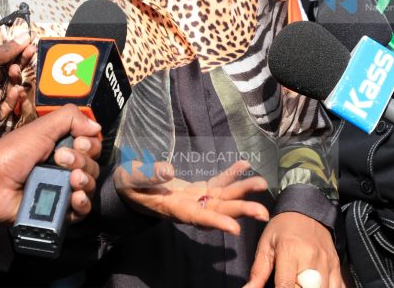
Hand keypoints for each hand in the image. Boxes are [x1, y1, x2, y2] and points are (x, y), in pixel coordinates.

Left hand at [0, 37, 33, 135]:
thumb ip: (4, 52)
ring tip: (16, 75)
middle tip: (28, 58)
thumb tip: (25, 37)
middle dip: (18, 66)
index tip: (30, 47)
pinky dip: (11, 100)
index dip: (16, 54)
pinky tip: (15, 91)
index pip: (2, 60)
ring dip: (15, 82)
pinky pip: (4, 108)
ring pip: (7, 91)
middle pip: (6, 75)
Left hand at [0, 104, 102, 223]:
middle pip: (93, 166)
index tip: (78, 143)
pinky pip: (82, 211)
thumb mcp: (42, 127)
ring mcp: (62, 191)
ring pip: (90, 187)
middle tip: (61, 160)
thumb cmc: (12, 153)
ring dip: (86, 181)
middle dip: (83, 161)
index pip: (91, 146)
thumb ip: (70, 118)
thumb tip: (97, 127)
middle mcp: (64, 169)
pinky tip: (75, 198)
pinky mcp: (58, 212)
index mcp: (62, 147)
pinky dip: (83, 204)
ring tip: (72, 179)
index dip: (89, 145)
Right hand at [115, 159, 269, 233]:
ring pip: (222, 197)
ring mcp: (195, 198)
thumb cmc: (129, 183)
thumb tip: (168, 170)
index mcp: (173, 207)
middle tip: (264, 213)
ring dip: (243, 191)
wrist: (130, 186)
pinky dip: (231, 174)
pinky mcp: (198, 189)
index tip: (236, 228)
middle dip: (241, 211)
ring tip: (263, 184)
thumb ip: (149, 175)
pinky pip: (217, 182)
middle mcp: (189, 206)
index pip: (197, 217)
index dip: (216, 221)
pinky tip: (245, 164)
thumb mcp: (132, 178)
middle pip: (218, 210)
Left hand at [245, 212, 342, 287]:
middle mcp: (311, 258)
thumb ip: (258, 272)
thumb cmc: (283, 228)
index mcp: (290, 251)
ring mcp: (327, 263)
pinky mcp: (336, 266)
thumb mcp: (266, 245)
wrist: (307, 210)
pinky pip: (337, 287)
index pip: (286, 286)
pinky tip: (315, 285)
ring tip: (301, 283)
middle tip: (287, 283)